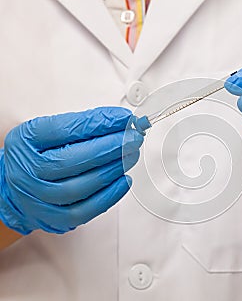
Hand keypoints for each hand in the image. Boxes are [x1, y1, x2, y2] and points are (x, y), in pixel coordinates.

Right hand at [0, 107, 143, 233]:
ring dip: (113, 169)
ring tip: (131, 155)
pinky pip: (86, 210)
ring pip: (82, 186)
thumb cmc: (38, 155)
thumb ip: (81, 125)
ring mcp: (41, 197)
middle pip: (75, 159)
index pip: (66, 129)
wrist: (15, 188)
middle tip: (133, 138)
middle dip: (111, 146)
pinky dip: (110, 195)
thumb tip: (119, 122)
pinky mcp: (55, 217)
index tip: (123, 118)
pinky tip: (124, 180)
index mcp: (27, 141)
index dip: (99, 123)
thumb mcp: (49, 131)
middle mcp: (30, 170)